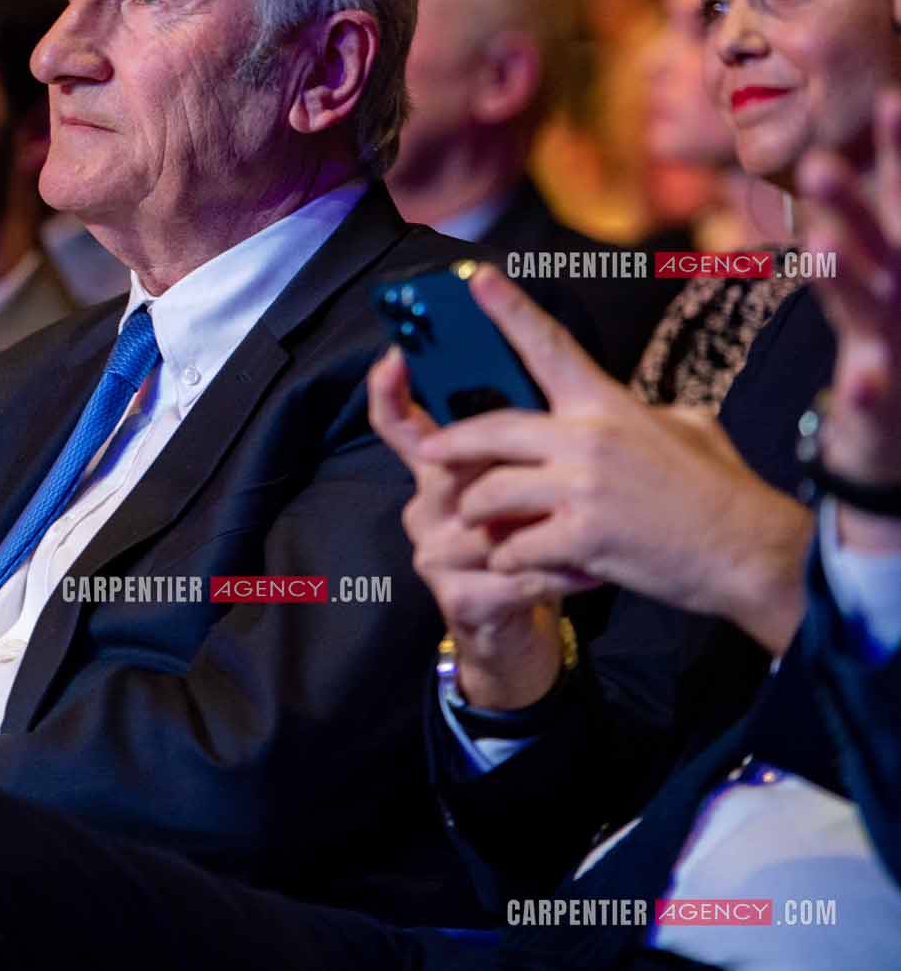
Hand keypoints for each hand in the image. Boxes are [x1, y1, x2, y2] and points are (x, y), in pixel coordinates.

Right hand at [370, 345, 565, 708]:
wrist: (521, 632)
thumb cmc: (530, 546)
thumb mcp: (523, 487)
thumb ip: (523, 440)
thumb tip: (552, 378)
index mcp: (439, 473)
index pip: (400, 425)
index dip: (389, 390)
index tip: (396, 354)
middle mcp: (425, 507)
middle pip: (448, 466)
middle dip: (508, 467)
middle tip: (559, 461)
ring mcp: (435, 554)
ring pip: (489, 521)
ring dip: (549, 525)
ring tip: (596, 526)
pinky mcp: (458, 597)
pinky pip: (515, 573)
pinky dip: (560, 572)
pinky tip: (591, 570)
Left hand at [427, 268, 810, 654]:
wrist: (750, 552)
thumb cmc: (720, 490)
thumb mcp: (685, 427)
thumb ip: (634, 414)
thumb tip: (617, 410)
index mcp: (608, 404)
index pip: (548, 346)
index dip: (508, 310)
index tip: (474, 279)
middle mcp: (588, 439)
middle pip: (491, 429)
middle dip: (451, 444)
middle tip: (429, 452)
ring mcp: (582, 488)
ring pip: (492, 491)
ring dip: (476, 511)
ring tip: (477, 522)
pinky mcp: (582, 537)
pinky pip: (516, 545)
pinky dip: (508, 557)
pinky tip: (516, 561)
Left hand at [798, 90, 900, 542]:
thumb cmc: (894, 331)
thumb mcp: (884, 265)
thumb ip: (870, 213)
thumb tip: (851, 142)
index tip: (890, 98)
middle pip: (886, 242)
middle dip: (853, 205)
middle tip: (814, 167)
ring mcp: (900, 344)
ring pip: (871, 306)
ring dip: (848, 276)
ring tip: (820, 246)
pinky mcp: (884, 400)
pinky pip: (875, 394)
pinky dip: (867, 386)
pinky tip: (858, 379)